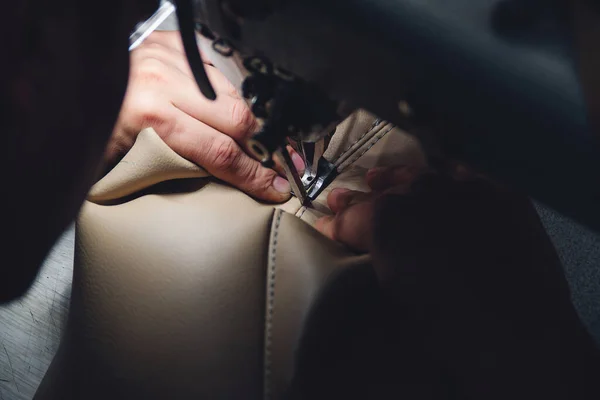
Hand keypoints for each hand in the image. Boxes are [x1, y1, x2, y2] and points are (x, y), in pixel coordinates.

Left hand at [107, 31, 302, 201]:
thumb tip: (217, 183)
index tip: (274, 188)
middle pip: (238, 117)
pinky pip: (218, 69)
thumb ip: (171, 169)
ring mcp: (168, 56)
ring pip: (233, 92)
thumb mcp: (119, 162)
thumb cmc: (88, 128)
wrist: (63, 84)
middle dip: (259, 146)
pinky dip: (227, 91)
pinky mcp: (172, 43)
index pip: (220, 152)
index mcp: (148, 115)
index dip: (253, 175)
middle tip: (273, 164)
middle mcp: (162, 79)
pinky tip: (226, 109)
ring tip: (251, 139)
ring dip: (246, 119)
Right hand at [316, 166, 599, 398]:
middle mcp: (419, 191)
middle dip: (356, 197)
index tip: (325, 228)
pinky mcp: (499, 192)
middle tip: (340, 200)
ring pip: (421, 173)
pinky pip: (464, 175)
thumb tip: (361, 244)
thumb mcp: (392, 291)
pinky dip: (446, 179)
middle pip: (381, 190)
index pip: (349, 217)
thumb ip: (374, 258)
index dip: (335, 225)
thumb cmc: (442, 322)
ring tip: (381, 178)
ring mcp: (462, 186)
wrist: (516, 329)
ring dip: (397, 179)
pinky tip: (441, 182)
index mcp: (385, 218)